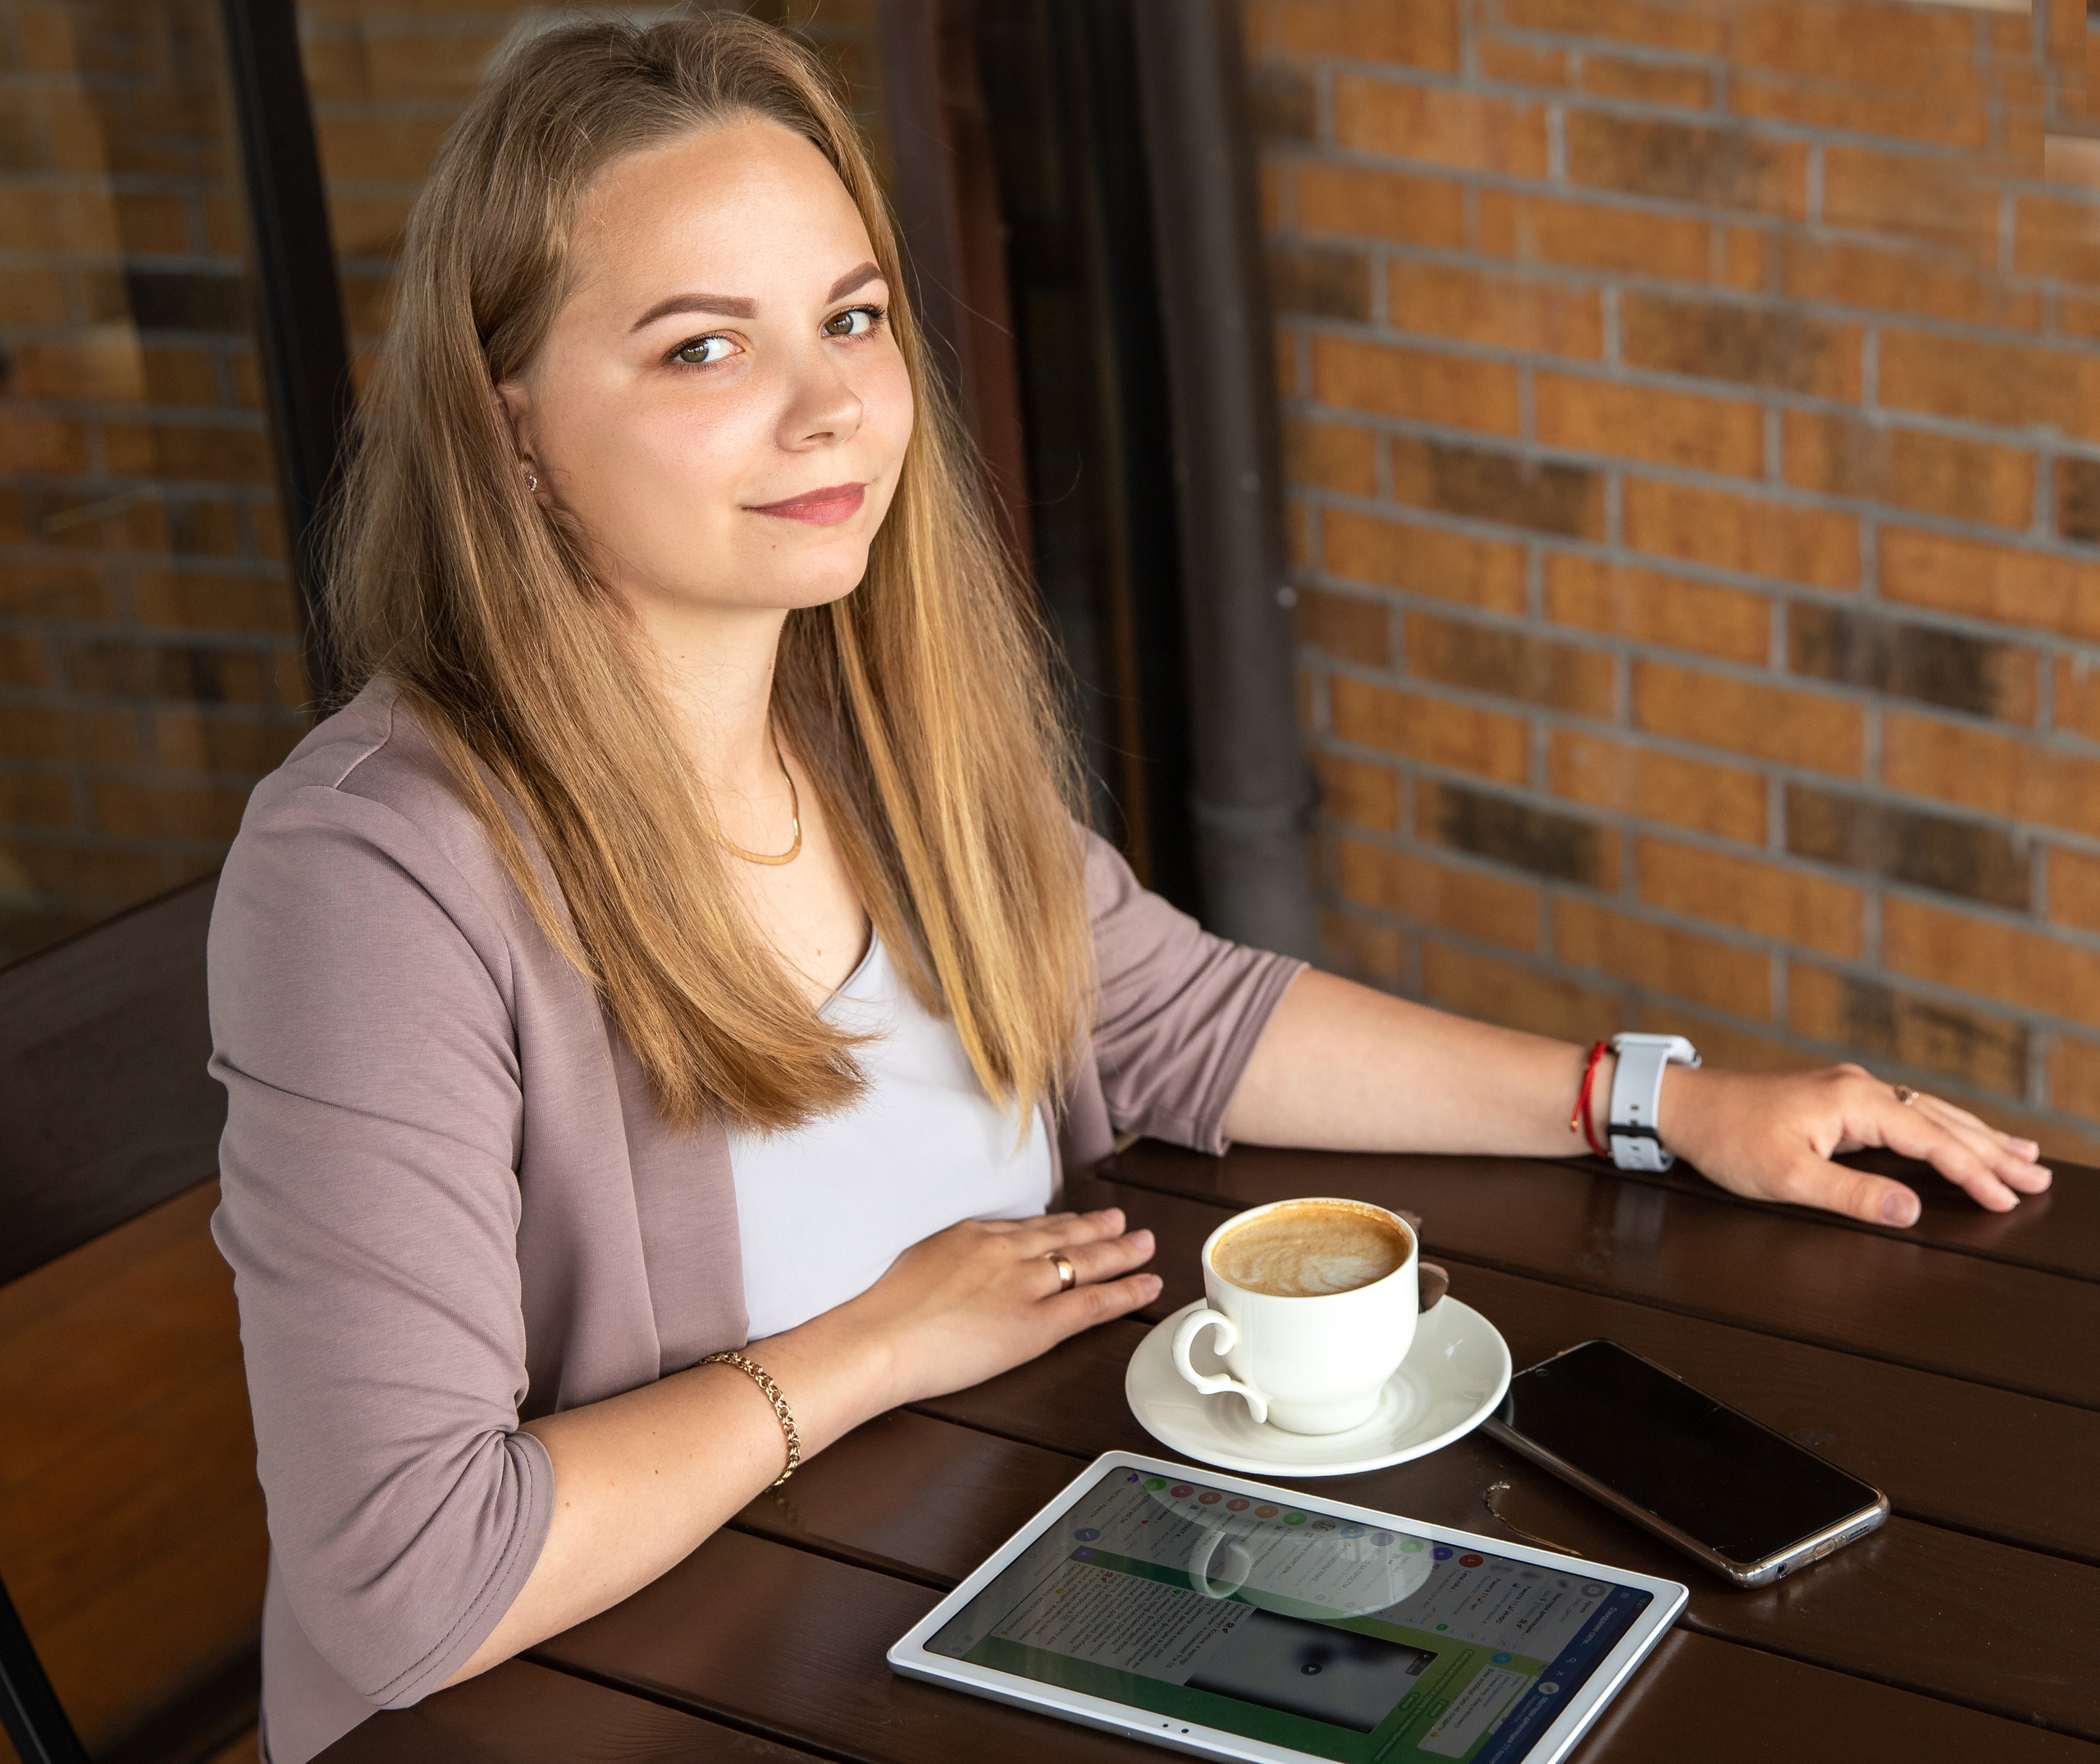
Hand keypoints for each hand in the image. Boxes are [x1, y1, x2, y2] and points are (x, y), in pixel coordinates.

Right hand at [842, 1207, 1159, 1407]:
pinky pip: (1093, 1303)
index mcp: (973, 1236)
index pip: (1027, 1227)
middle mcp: (1004, 1251)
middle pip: (1063, 1236)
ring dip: (1122, 1251)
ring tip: (1145, 1244)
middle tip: (1122, 1220)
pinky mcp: (1037, 1322)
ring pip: (1086, 1261)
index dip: (1058, 1225)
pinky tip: (1148, 1286)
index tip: (1075, 1220)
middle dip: (1097, 1228)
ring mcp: (1024, 1284)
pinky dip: (1126, 1293)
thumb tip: (952, 1272)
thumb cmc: (881, 1313)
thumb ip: (945, 1262)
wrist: (878, 1338)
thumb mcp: (913, 1265)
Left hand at [1659, 1063, 2050, 1225]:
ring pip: (1928, 1113)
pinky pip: (1906, 1112)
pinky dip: (1942, 1127)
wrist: (1685, 1106)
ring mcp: (1850, 1089)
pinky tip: (1958, 1135)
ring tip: (2021, 1156)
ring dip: (1975, 1135)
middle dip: (1992, 1151)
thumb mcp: (1786, 1177)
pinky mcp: (1839, 1098)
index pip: (1931, 1140)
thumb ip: (1851, 1195)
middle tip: (2039, 1178)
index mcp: (1853, 1102)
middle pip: (1941, 1121)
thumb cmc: (1727, 1139)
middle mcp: (1860, 1087)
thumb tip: (1910, 1209)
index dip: (1973, 1172)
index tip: (2009, 1198)